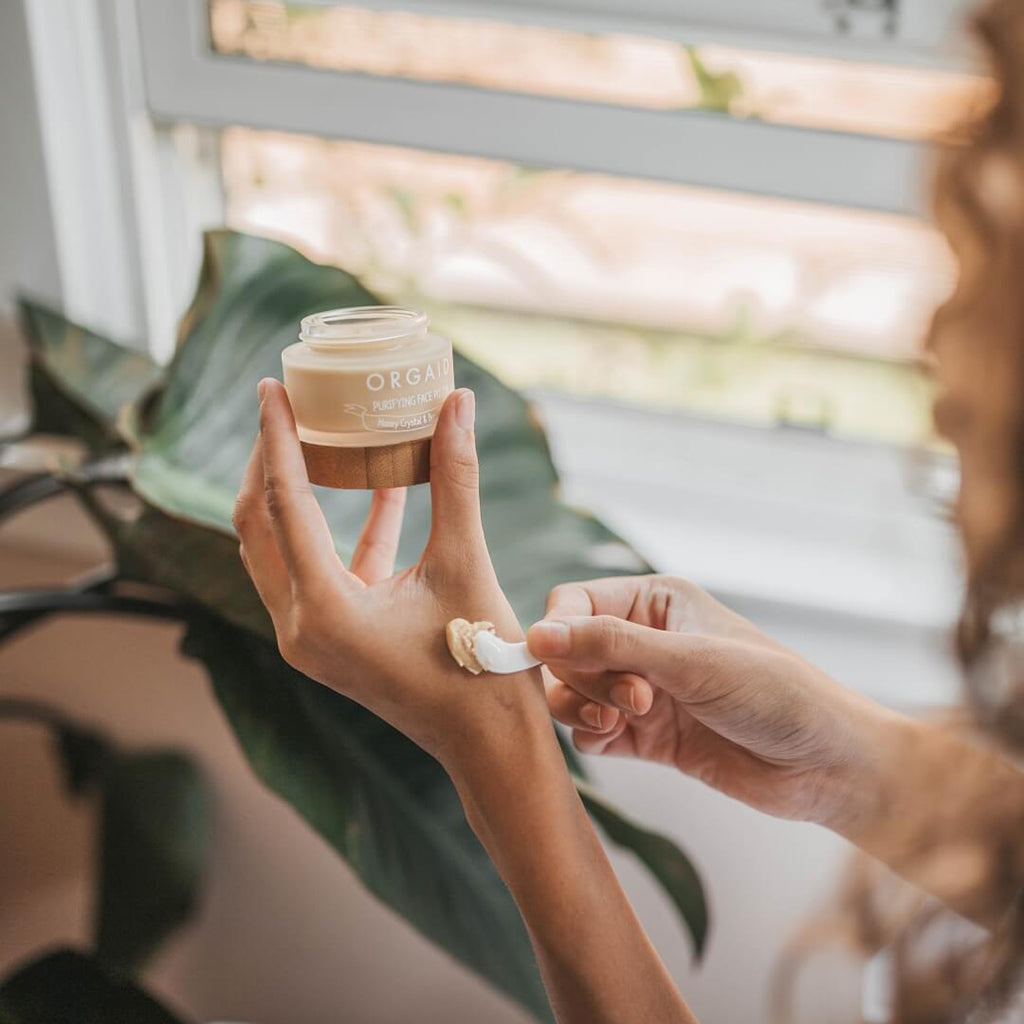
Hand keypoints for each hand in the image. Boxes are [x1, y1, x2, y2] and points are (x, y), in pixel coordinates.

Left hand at [232, 379, 546, 763]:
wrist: (489, 740)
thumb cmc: (482, 663)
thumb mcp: (466, 562)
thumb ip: (456, 479)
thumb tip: (456, 404)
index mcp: (322, 610)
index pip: (282, 503)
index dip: (276, 437)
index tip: (272, 387)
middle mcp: (298, 626)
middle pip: (260, 524)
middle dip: (271, 460)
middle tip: (289, 406)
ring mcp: (308, 637)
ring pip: (281, 547)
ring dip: (299, 492)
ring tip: (323, 437)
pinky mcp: (329, 639)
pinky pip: (320, 568)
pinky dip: (343, 527)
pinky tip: (384, 485)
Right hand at [527, 576, 905, 832]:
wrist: (826, 766)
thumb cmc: (774, 693)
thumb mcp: (689, 661)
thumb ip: (610, 646)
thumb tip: (536, 635)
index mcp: (655, 602)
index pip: (575, 603)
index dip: (558, 631)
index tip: (555, 661)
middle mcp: (643, 641)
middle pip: (567, 651)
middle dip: (584, 676)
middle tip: (634, 698)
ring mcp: (643, 690)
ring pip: (572, 692)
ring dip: (582, 707)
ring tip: (621, 721)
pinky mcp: (646, 736)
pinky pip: (590, 732)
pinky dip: (591, 737)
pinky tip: (618, 740)